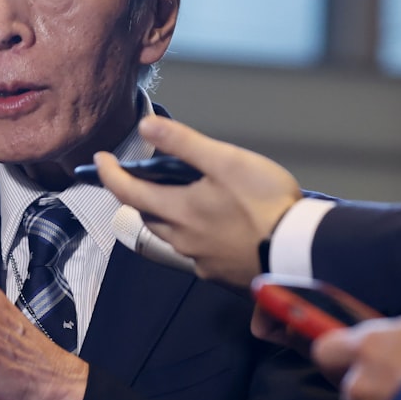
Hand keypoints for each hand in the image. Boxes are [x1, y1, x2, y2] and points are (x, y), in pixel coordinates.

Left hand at [93, 115, 301, 287]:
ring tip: (177, 197)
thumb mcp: (225, 160)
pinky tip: (213, 226)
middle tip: (137, 175)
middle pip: (146, 215)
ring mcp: (201, 261)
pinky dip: (193, 234)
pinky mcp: (220, 274)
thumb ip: (183, 142)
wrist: (301, 253)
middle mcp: (182, 239)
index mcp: (178, 210)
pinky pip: (195, 252)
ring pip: (170, 234)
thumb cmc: (266, 203)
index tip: (99, 159)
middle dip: (137, 194)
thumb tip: (145, 125)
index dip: (108, 173)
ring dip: (165, 215)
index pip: (127, 191)